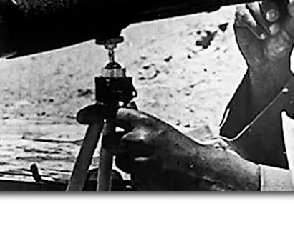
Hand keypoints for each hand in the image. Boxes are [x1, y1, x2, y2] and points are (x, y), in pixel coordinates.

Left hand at [111, 108, 257, 190]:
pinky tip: (151, 171)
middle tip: (129, 148)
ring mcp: (137, 159)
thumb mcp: (161, 128)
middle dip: (115, 145)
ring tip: (148, 161)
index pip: (114, 114)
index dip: (105, 118)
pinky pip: (129, 175)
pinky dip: (137, 175)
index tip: (96, 120)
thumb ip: (139, 124)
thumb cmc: (182, 150)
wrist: (197, 169)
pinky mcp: (138, 178)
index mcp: (145, 122)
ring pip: (118, 160)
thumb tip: (121, 117)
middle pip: (109, 140)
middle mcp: (139, 138)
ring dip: (128, 162)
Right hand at [233, 0, 293, 85]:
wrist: (269, 61)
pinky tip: (261, 34)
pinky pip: (243, 13)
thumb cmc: (283, 43)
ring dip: (261, 18)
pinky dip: (253, 24)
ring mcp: (252, 7)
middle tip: (274, 18)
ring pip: (253, 3)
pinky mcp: (241, 16)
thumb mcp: (293, 28)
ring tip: (271, 32)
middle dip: (269, 5)